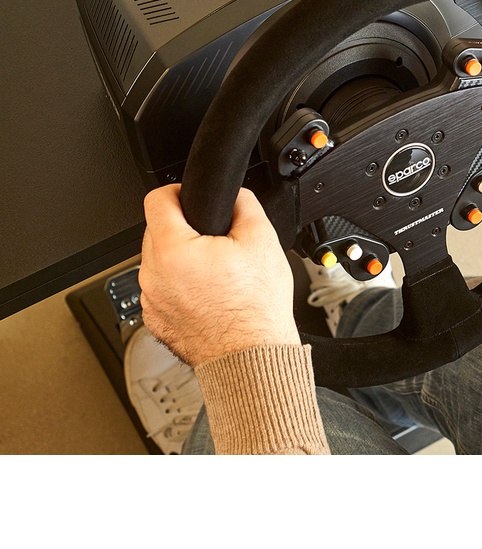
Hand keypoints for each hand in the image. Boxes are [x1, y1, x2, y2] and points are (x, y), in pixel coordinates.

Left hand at [138, 185, 297, 366]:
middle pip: (158, 231)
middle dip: (185, 229)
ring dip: (182, 259)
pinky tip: (210, 295)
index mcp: (172, 250)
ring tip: (217, 272)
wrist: (251, 357)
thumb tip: (236, 196)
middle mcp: (152, 275)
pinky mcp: (156, 321)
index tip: (190, 197)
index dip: (177, 191)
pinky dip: (181, 287)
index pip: (157, 200)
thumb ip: (244, 205)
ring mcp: (151, 301)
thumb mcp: (262, 240)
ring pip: (160, 263)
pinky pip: (163, 291)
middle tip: (217, 240)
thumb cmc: (255, 309)